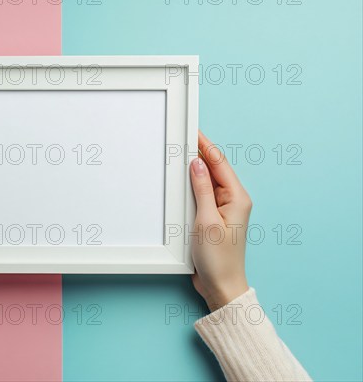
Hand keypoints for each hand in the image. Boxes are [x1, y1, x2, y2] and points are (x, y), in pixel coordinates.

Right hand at [190, 131, 250, 311]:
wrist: (221, 285)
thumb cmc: (219, 259)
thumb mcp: (206, 220)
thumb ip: (202, 190)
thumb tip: (197, 164)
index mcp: (237, 198)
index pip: (219, 163)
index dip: (205, 146)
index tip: (193, 131)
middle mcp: (232, 200)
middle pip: (214, 169)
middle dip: (199, 153)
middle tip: (182, 138)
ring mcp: (222, 209)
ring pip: (207, 181)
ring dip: (194, 170)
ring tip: (179, 155)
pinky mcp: (212, 218)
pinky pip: (202, 195)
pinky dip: (191, 186)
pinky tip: (181, 182)